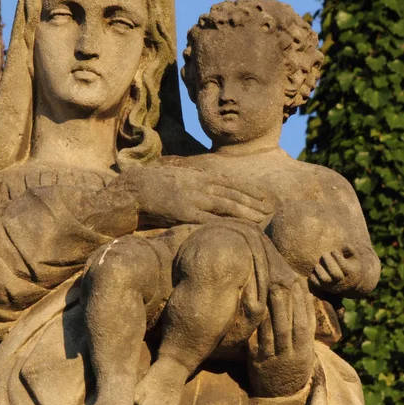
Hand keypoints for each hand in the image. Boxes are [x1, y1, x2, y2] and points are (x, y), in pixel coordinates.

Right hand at [120, 163, 273, 226]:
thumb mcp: (179, 176)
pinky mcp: (185, 213)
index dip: (249, 189)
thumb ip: (195, 181)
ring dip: (245, 211)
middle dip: (253, 201)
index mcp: (199, 176)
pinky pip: (209, 219)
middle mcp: (200, 185)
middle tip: (270, 208)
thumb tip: (209, 185)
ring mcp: (193, 199)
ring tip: (261, 218)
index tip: (263, 194)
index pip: (230, 182)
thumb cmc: (155, 185)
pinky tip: (237, 228)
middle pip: (232, 194)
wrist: (135, 189)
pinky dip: (225, 223)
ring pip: (226, 205)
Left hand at [248, 280, 315, 396]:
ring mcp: (273, 359)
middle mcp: (290, 356)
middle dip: (284, 304)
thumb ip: (306, 325)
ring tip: (267, 291)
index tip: (298, 284)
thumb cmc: (294, 363)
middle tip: (278, 282)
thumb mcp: (305, 348)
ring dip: (270, 311)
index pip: (305, 325)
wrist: (281, 396)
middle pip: (288, 327)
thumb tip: (307, 296)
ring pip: (273, 333)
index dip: (303, 304)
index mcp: (305, 352)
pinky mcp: (257, 361)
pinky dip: (256, 326)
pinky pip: (257, 341)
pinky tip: (254, 311)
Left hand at [309, 247, 362, 294]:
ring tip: (318, 264)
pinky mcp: (324, 288)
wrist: (350, 285)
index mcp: (351, 273)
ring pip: (325, 279)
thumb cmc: (351, 267)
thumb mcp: (355, 259)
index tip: (333, 251)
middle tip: (324, 254)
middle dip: (328, 262)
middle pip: (334, 274)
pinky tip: (315, 270)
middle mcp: (342, 281)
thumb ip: (351, 251)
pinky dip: (313, 277)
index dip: (337, 256)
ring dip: (319, 269)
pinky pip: (316, 284)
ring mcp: (333, 286)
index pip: (343, 265)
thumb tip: (344, 245)